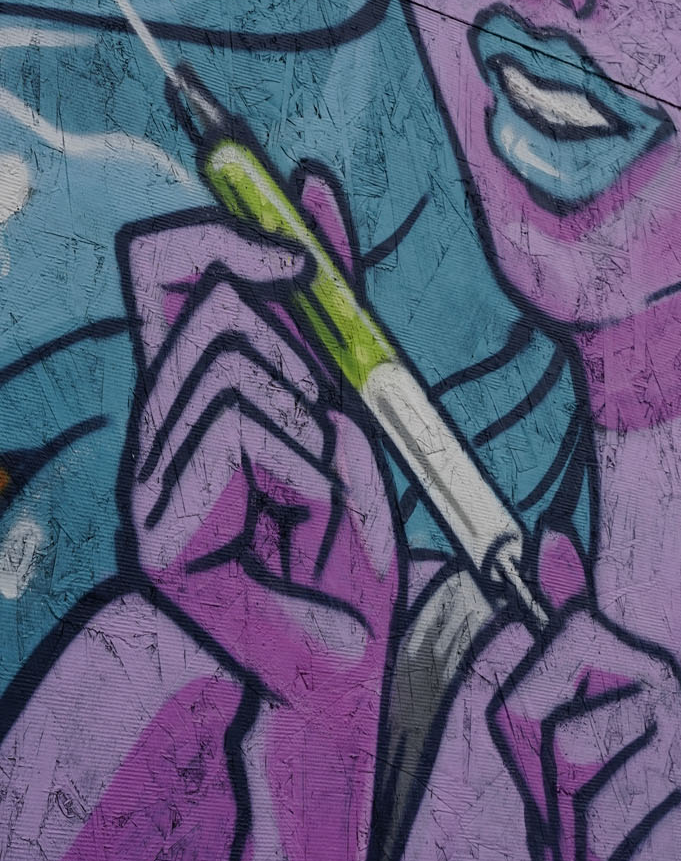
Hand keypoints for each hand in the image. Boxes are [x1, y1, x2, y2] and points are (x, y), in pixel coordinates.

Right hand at [118, 173, 397, 709]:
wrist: (344, 671)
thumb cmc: (345, 546)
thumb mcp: (352, 406)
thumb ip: (329, 311)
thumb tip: (311, 188)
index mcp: (192, 396)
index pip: (163, 269)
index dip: (221, 233)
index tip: (298, 258)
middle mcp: (157, 429)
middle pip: (198, 296)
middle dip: (289, 330)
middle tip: (328, 397)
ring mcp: (149, 477)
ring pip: (231, 361)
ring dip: (309, 418)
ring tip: (316, 491)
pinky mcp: (155, 527)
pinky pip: (241, 428)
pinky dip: (304, 464)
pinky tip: (302, 522)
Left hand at [489, 607, 680, 860]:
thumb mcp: (554, 787)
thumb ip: (544, 686)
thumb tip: (548, 541)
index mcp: (637, 682)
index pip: (549, 647)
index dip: (527, 731)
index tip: (556, 785)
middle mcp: (679, 709)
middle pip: (561, 740)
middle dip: (555, 822)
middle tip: (590, 860)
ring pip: (589, 810)